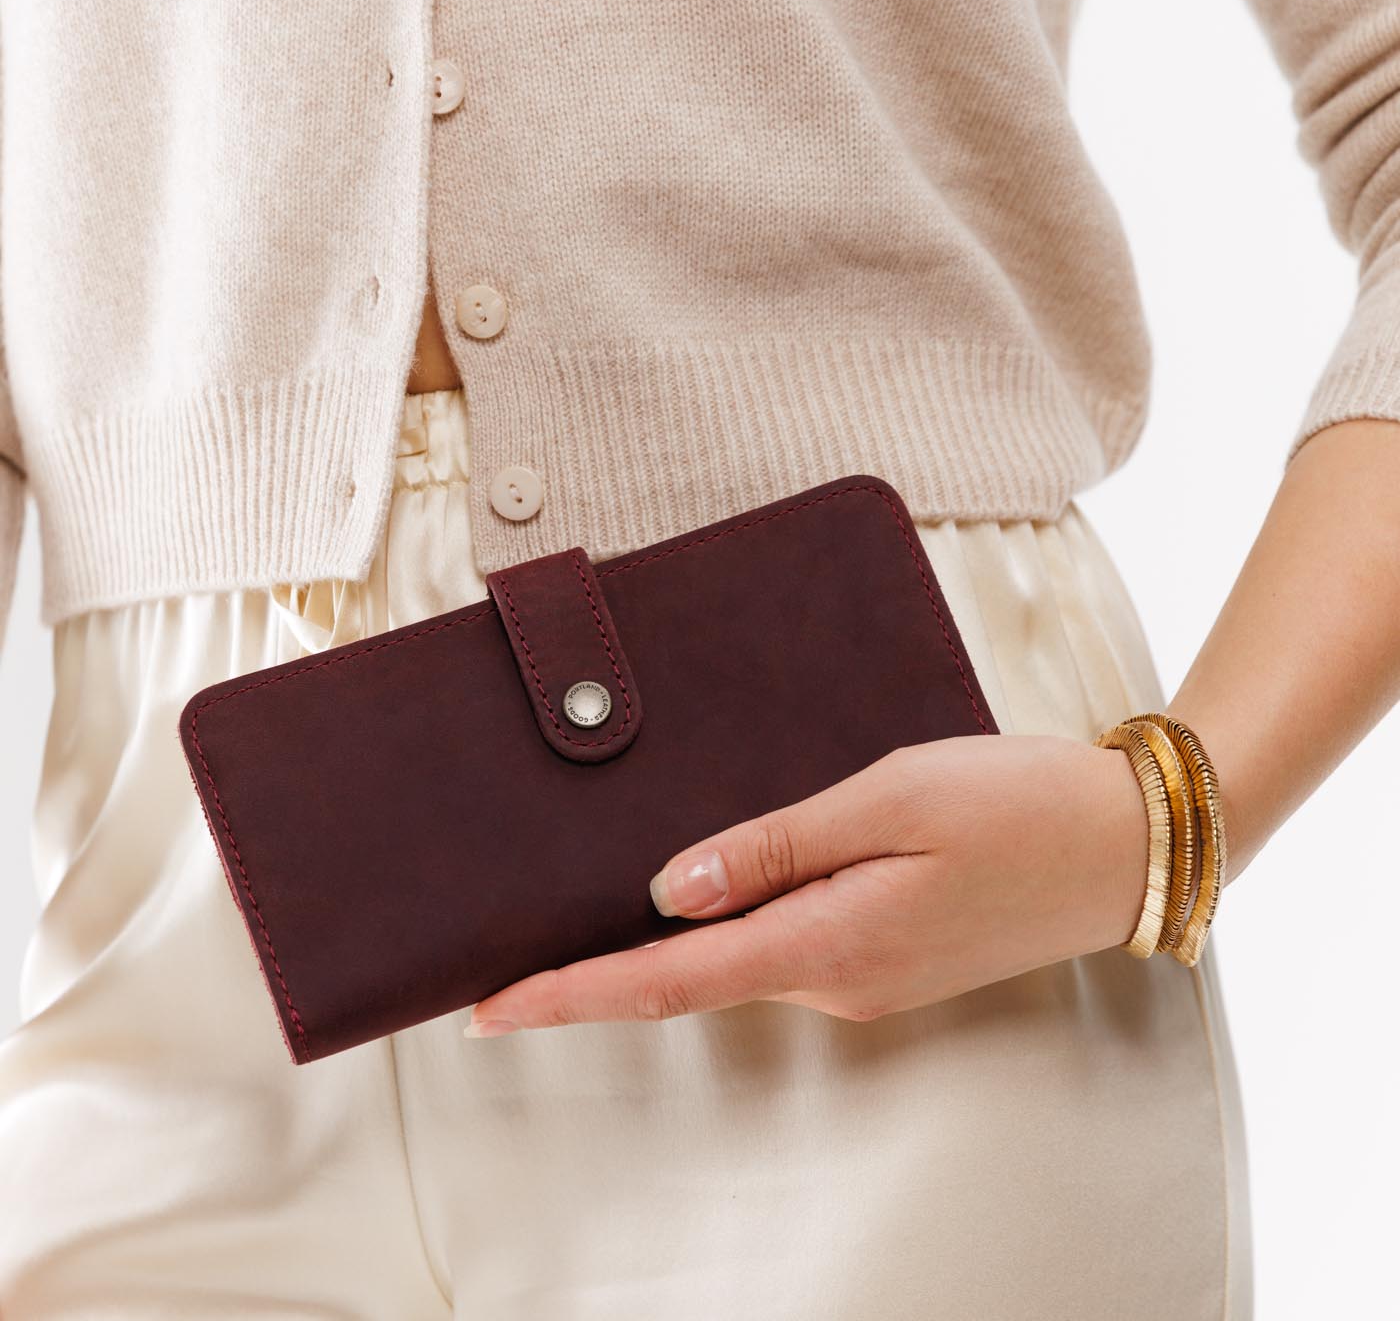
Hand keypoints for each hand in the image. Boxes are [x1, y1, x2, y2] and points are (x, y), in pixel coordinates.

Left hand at [463, 734, 1151, 1036]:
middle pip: (686, 981)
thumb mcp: (888, 798)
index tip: (488, 1008)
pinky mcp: (886, 954)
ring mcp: (864, 975)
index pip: (666, 980)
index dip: (571, 995)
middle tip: (510, 956)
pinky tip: (700, 894)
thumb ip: (775, 846)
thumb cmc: (1015, 804)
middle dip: (594, 976)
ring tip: (585, 915)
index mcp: (828, 940)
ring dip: (654, 951)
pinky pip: (779, 946)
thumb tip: (669, 890)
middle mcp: (836, 978)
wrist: (1125, 845)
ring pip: (731, 964)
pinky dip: (719, 932)